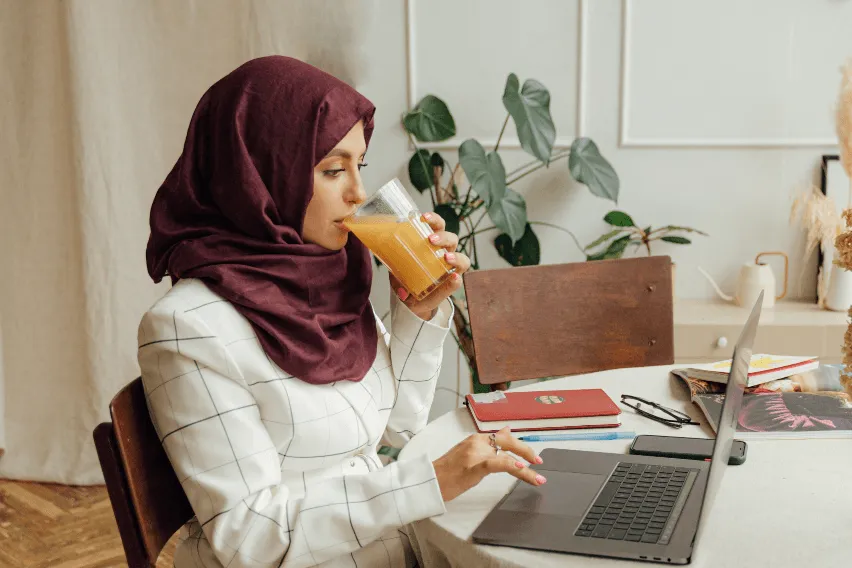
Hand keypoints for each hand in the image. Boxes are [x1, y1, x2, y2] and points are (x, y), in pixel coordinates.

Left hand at [390, 212, 471, 320]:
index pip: (438, 226)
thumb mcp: (396, 273)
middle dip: (443, 237)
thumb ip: (396, 277)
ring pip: (462, 259)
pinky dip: (455, 280)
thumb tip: (401, 290)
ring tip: (446, 258)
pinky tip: (453, 278)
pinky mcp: (450, 286)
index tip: (423, 217)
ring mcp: (450, 270)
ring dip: (456, 257)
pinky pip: (457, 282)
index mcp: (432, 243)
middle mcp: (445, 253)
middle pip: (452, 239)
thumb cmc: (405, 279)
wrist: (410, 301)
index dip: (433, 219)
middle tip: (431, 240)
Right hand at [431, 427, 545, 501]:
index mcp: (475, 439)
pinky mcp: (473, 467)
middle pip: (508, 442)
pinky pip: (496, 464)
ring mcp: (475, 455)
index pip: (503, 437)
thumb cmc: (446, 470)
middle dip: (526, 451)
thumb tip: (507, 430)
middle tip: (539, 461)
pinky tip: (521, 468)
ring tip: (538, 478)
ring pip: (506, 456)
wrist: (429, 481)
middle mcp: (477, 443)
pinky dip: (510, 465)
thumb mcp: (467, 451)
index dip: (520, 446)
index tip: (533, 456)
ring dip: (525, 469)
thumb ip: (487, 442)